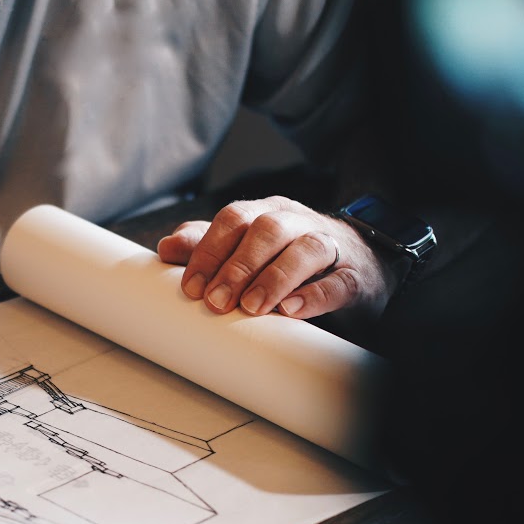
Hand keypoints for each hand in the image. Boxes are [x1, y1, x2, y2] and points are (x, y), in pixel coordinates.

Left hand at [157, 196, 394, 319]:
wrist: (358, 266)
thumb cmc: (288, 257)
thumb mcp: (246, 249)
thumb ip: (208, 246)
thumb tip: (165, 248)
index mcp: (266, 213)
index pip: (234, 219)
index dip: (209, 250)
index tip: (191, 287)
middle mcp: (297, 222)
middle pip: (267, 230)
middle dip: (237, 266)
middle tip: (216, 301)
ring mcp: (330, 246)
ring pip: (305, 249)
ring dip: (273, 278)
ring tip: (251, 307)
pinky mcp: (354, 276)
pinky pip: (338, 281)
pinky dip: (314, 295)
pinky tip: (292, 311)